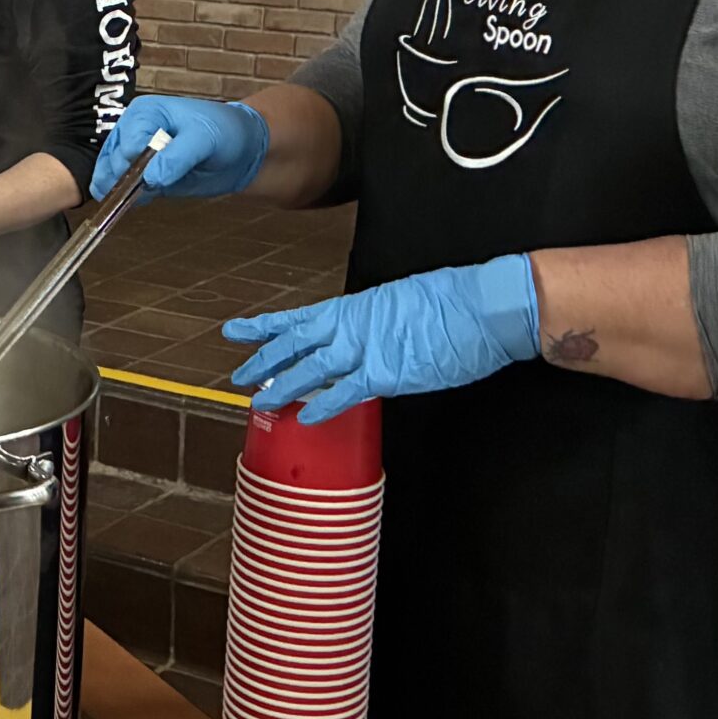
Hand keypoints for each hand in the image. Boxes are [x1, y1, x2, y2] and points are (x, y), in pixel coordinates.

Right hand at [91, 95, 268, 201]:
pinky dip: (127, 198)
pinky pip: (122, 189)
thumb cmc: (225, 132)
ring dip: (122, 190)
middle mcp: (132, 132)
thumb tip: (150, 178)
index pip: (127, 143)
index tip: (157, 173)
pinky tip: (143, 198)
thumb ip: (177, 157)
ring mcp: (134, 155)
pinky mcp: (141, 176)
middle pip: (114, 161)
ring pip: (111, 177)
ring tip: (151, 191)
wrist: (242, 150)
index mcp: (143, 113)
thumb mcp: (204, 139)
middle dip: (128, 178)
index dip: (138, 162)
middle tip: (156, 184)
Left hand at [225, 254, 540, 424]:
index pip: (298, 319)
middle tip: (239, 376)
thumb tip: (365, 335)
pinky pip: (345, 393)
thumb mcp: (399, 302)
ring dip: (283, 386)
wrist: (481, 305)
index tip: (236, 331)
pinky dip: (323, 406)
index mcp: (353, 307)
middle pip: (294, 345)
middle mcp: (350, 326)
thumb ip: (373, 322)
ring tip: (259, 400)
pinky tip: (305, 417)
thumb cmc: (450, 301)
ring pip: (310, 370)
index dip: (263, 327)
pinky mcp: (385, 374)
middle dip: (264, 361)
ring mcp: (365, 349)